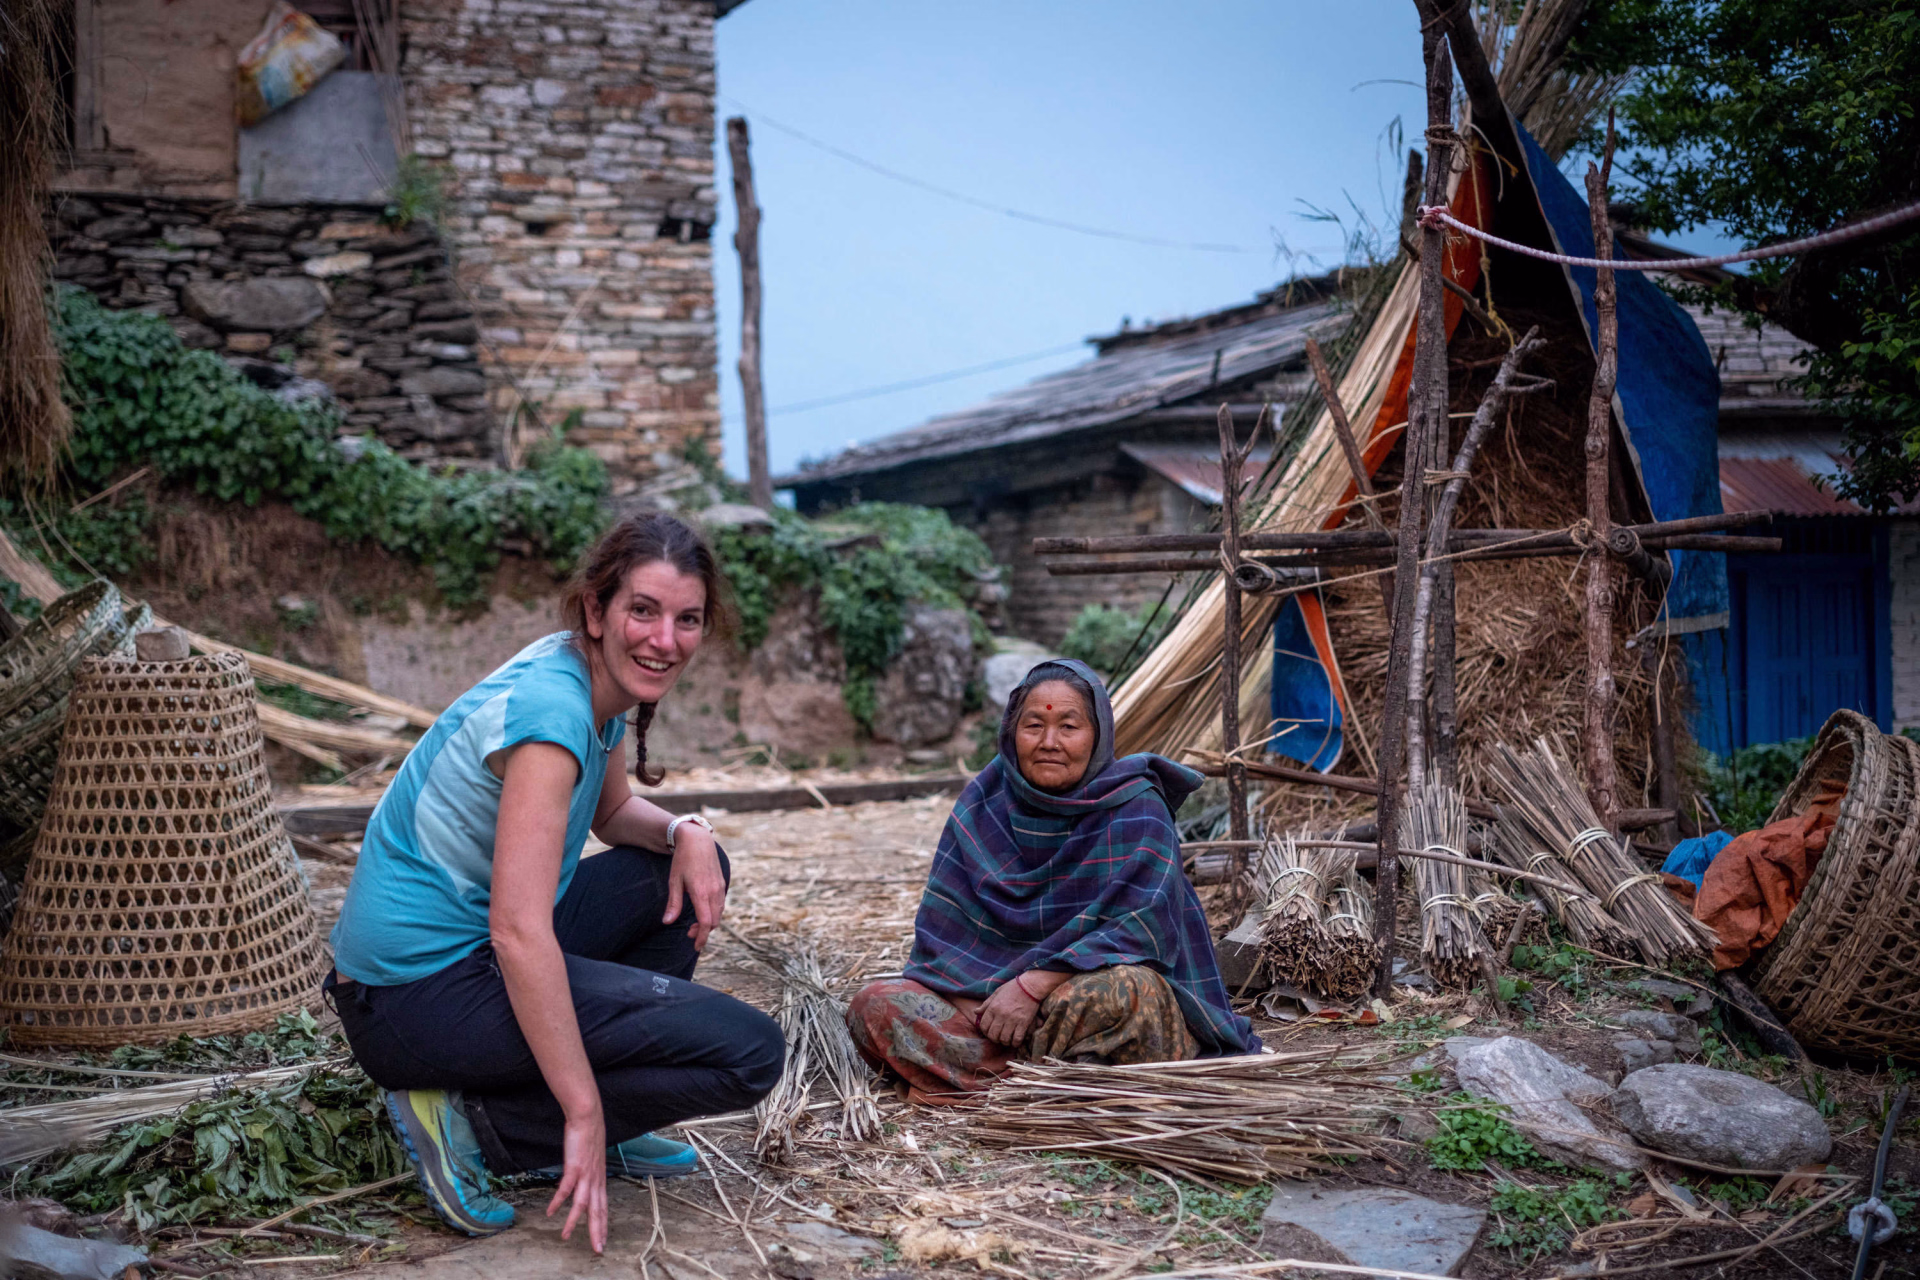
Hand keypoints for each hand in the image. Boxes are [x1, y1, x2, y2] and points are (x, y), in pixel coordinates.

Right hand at [547, 1104, 607, 1253]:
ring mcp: (586, 1174)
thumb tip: (585, 1179)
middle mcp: (596, 1179)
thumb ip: (590, 1171)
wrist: (588, 1116)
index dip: (603, 1224)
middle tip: (598, 1249)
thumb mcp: (593, 1157)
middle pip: (597, 1210)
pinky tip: (550, 1212)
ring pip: (583, 1204)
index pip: (603, 1206)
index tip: (603, 1239)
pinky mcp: (575, 1167)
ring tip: (566, 1237)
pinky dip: (558, 1202)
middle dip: (597, 1232)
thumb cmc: (589, 1134)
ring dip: (575, 1222)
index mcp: (600, 1178)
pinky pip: (566, 1189)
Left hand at [664, 826, 726, 950]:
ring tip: (694, 925)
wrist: (698, 840)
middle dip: (703, 932)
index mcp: (701, 892)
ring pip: (719, 913)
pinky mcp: (721, 883)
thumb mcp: (674, 881)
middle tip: (689, 933)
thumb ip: (674, 903)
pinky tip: (703, 911)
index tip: (696, 946)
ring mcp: (720, 887)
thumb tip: (667, 922)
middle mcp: (714, 892)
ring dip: (709, 923)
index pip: (705, 922)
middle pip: (714, 921)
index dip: (701, 936)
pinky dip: (713, 913)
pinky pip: (720, 904)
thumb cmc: (683, 860)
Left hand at [976, 978, 1041, 1046]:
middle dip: (994, 1039)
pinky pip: (1017, 1038)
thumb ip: (986, 1004)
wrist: (1030, 985)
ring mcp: (1012, 1020)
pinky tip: (1016, 1040)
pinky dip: (1015, 1043)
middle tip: (998, 1038)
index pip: (983, 1026)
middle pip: (993, 1035)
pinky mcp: (1024, 1023)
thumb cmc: (1013, 987)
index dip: (985, 1032)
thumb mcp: (997, 993)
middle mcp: (1001, 1015)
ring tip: (1007, 1039)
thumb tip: (976, 1012)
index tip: (989, 1032)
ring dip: (1004, 1042)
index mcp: (993, 1007)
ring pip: (1004, 1039)